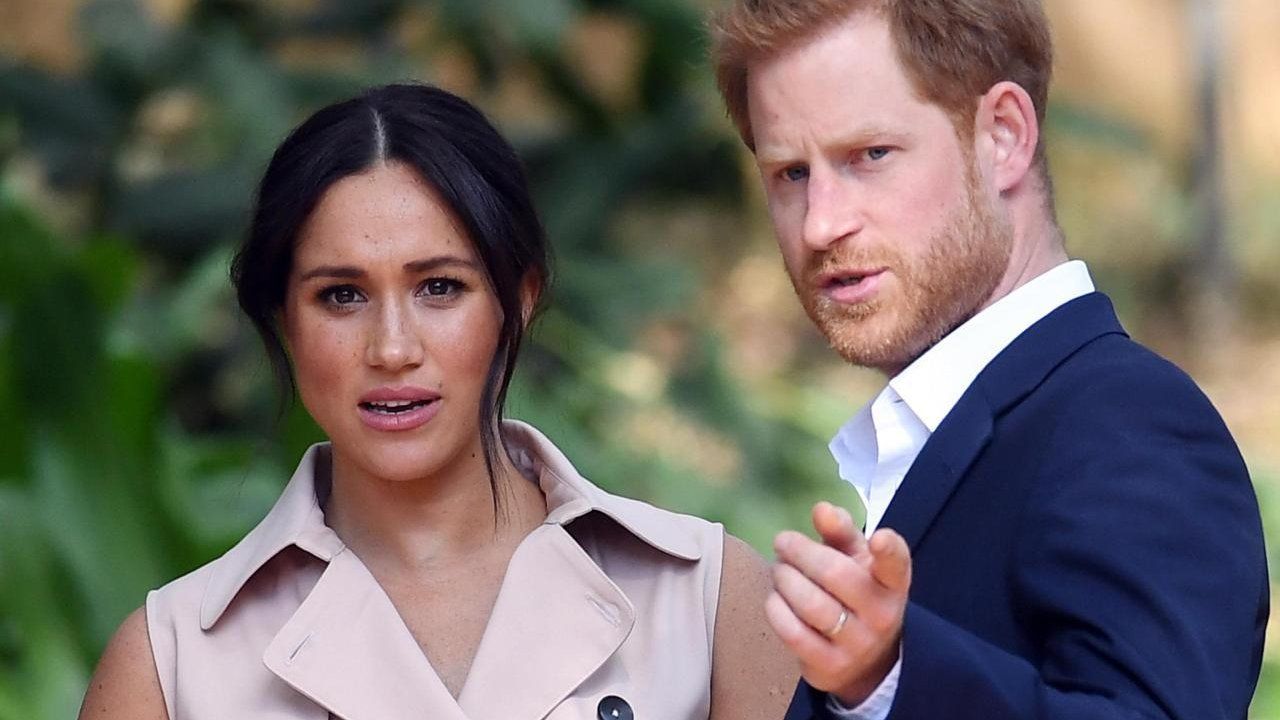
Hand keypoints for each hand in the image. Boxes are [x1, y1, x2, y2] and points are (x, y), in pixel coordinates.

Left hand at [765, 502, 911, 706]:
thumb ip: (840, 531)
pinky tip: (775, 598)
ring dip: (784, 579)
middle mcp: (881, 615)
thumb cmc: (855, 593)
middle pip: (835, 574)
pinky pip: (793, 633)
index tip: (878, 537)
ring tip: (779, 570)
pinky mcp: (830, 666)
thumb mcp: (856, 560)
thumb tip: (822, 509)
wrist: (865, 659)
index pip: (896, 564)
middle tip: (782, 542)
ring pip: (811, 604)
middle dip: (800, 551)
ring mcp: (857, 644)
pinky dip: (776, 609)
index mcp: (892, 583)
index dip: (890, 550)